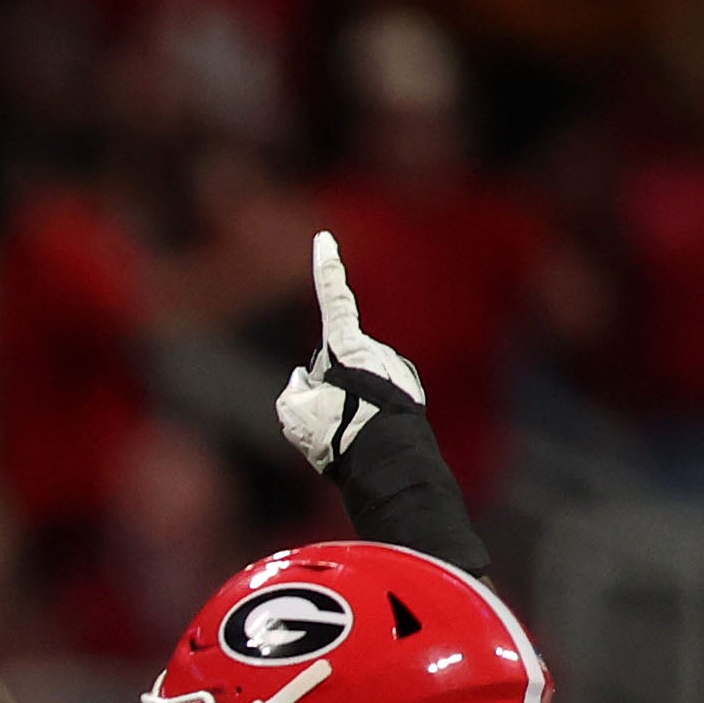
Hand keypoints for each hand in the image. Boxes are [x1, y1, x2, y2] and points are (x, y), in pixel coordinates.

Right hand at [272, 228, 429, 473]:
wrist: (389, 464)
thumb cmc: (339, 435)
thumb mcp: (293, 415)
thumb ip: (293, 390)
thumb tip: (305, 379)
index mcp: (348, 347)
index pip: (333, 298)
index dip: (326, 268)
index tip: (325, 238)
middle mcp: (378, 351)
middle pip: (336, 359)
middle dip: (325, 382)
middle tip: (324, 419)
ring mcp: (397, 370)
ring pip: (355, 381)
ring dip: (345, 401)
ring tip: (346, 433)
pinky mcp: (410, 392)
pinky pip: (376, 396)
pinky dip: (365, 412)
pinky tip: (365, 436)